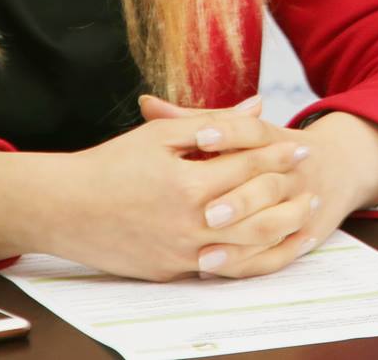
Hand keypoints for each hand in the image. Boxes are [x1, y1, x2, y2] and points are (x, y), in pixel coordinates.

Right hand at [48, 111, 316, 280]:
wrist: (64, 209)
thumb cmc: (111, 165)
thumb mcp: (160, 136)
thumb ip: (214, 122)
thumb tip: (257, 105)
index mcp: (188, 184)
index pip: (249, 167)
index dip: (279, 155)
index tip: (302, 147)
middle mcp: (190, 224)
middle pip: (259, 211)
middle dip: (291, 195)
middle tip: (313, 184)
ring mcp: (182, 254)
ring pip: (249, 247)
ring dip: (284, 231)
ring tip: (305, 216)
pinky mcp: (173, 272)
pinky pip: (225, 269)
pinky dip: (256, 259)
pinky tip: (272, 247)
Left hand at [139, 97, 377, 277]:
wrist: (337, 167)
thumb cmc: (272, 147)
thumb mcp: (242, 130)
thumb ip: (193, 120)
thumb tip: (145, 103)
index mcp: (275, 139)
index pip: (254, 132)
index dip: (228, 133)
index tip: (200, 139)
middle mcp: (292, 172)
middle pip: (267, 185)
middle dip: (239, 200)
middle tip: (206, 213)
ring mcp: (300, 205)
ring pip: (274, 226)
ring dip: (240, 242)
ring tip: (202, 255)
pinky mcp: (302, 234)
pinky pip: (275, 256)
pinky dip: (247, 263)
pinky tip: (212, 268)